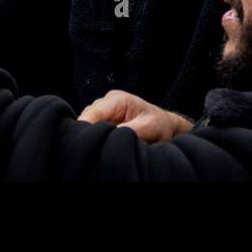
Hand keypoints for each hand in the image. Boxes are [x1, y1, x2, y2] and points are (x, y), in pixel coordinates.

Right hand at [78, 90, 193, 142]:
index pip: (93, 113)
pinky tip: (102, 148)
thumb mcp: (149, 128)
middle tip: (95, 151)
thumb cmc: (160, 125)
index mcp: (117, 99)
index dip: (86, 128)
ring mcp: (103, 112)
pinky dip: (95, 140)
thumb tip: (110, 138)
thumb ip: (130, 130)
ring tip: (101, 150)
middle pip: (85, 119)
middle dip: (88, 135)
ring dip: (92, 138)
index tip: (86, 145)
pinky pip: (92, 131)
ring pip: (86, 126)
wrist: (165, 127)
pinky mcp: (103, 122)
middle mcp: (106, 103)